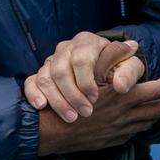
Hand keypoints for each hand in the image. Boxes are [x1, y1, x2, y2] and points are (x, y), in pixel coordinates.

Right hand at [24, 31, 146, 120]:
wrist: (104, 74)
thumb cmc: (117, 68)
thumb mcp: (129, 67)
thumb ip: (129, 72)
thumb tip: (121, 85)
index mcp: (87, 42)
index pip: (80, 58)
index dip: (86, 80)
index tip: (95, 98)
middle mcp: (66, 48)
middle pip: (60, 70)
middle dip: (71, 95)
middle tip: (85, 113)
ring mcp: (51, 61)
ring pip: (45, 78)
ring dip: (57, 100)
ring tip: (70, 118)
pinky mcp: (40, 73)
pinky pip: (30, 82)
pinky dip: (34, 94)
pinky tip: (42, 107)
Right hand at [37, 65, 159, 155]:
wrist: (56, 129)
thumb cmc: (71, 96)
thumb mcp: (91, 71)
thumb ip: (113, 58)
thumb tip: (133, 46)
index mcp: (125, 96)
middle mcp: (127, 115)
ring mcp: (122, 130)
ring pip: (150, 120)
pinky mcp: (114, 139)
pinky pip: (137, 130)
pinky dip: (146, 120)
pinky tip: (144, 116)